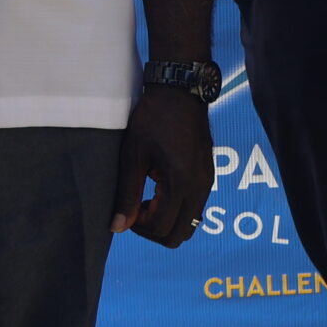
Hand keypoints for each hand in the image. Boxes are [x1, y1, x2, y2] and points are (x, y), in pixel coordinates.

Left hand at [110, 88, 212, 246]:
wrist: (180, 91)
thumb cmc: (153, 118)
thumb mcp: (133, 155)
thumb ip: (127, 194)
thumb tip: (118, 227)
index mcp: (181, 182)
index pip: (162, 228)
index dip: (139, 227)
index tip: (126, 211)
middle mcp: (200, 187)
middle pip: (180, 235)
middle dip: (154, 230)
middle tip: (136, 210)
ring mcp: (207, 182)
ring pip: (190, 224)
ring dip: (167, 221)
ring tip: (146, 199)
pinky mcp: (208, 176)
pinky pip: (195, 208)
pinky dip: (177, 210)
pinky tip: (159, 189)